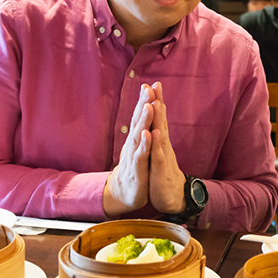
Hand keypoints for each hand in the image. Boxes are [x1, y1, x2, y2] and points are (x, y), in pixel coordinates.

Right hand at [103, 84, 155, 216]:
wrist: (124, 192)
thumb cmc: (135, 167)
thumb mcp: (140, 146)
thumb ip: (142, 129)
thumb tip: (146, 110)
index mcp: (137, 137)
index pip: (141, 116)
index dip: (145, 100)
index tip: (152, 84)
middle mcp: (133, 143)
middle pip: (138, 120)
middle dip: (143, 103)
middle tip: (148, 88)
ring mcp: (134, 155)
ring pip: (139, 135)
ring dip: (144, 120)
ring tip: (148, 105)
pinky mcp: (137, 169)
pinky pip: (140, 155)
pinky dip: (144, 144)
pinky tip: (148, 134)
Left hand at [148, 82, 186, 214]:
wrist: (173, 197)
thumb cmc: (164, 174)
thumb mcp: (159, 153)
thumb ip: (158, 138)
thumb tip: (156, 122)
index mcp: (161, 142)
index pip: (158, 118)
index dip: (156, 101)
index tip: (153, 84)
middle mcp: (164, 146)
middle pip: (161, 121)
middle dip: (158, 102)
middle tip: (156, 85)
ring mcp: (164, 157)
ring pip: (160, 135)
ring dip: (158, 119)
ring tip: (156, 103)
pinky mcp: (161, 170)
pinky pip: (158, 155)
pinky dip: (155, 144)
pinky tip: (153, 133)